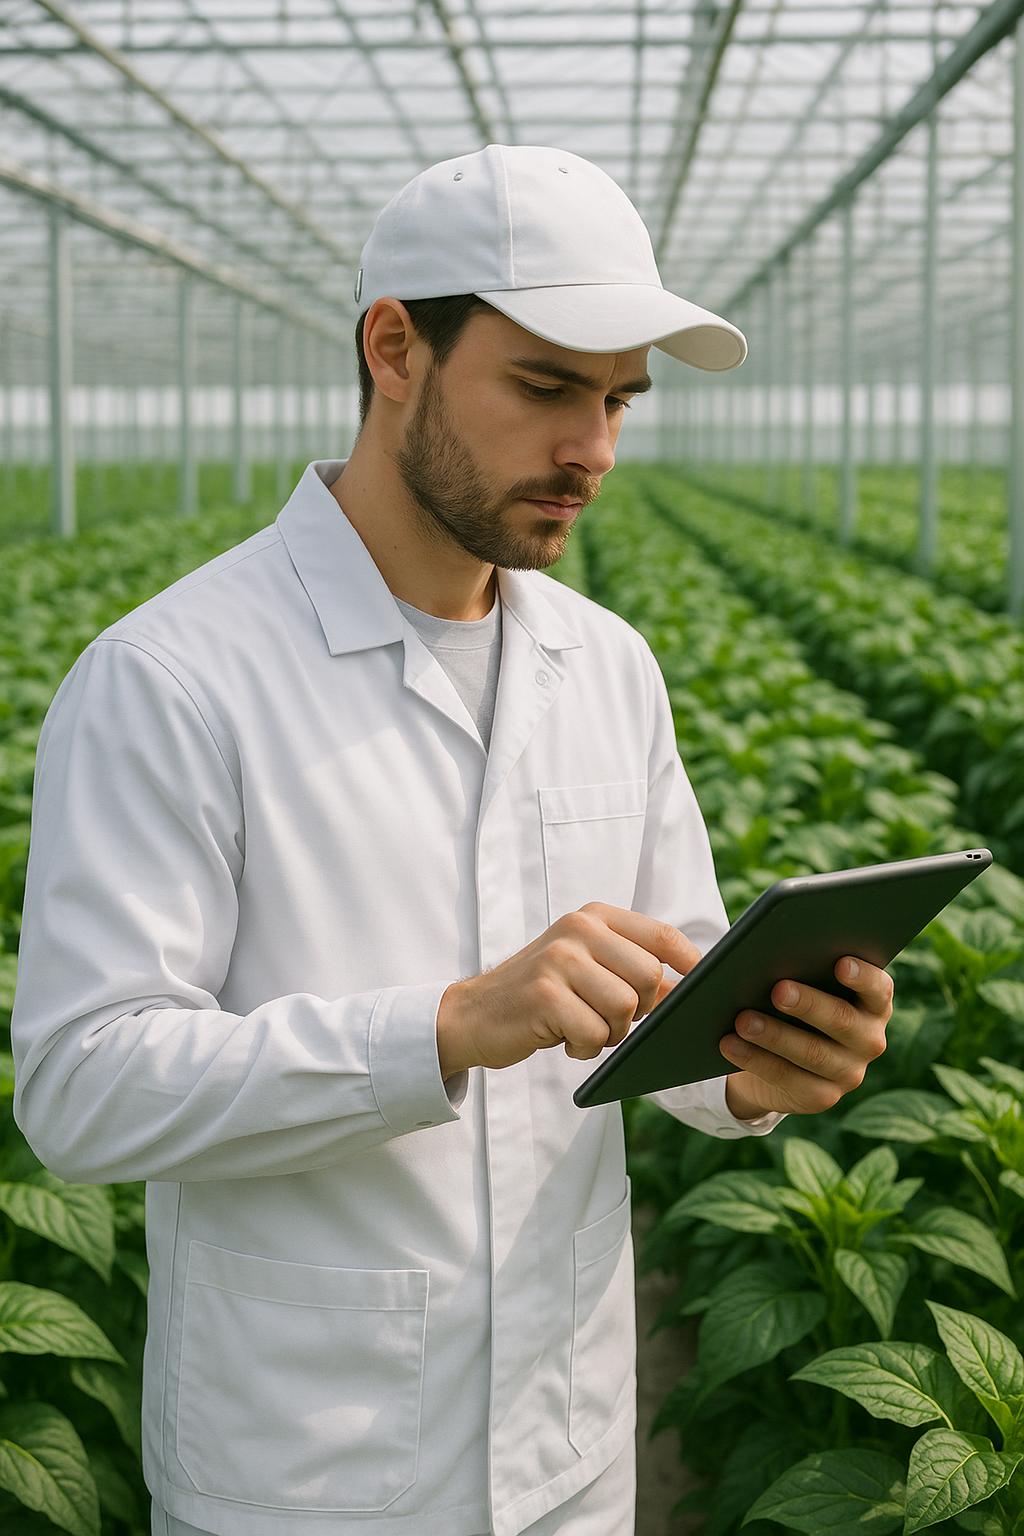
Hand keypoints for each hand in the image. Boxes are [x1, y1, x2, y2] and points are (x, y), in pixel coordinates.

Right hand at [436, 903, 700, 1079]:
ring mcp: (558, 960)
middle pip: (649, 977)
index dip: (689, 963)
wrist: (474, 1014)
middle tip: (609, 1019)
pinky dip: (584, 1048)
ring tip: (582, 1028)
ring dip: (610, 1033)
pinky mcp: (544, 995)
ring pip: (623, 1007)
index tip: (701, 986)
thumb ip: (635, 972)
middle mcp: (577, 930)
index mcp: (593, 918)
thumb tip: (689, 986)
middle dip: (638, 1011)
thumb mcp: (589, 970)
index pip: (661, 935)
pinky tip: (561, 1039)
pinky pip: (594, 1033)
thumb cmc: (542, 995)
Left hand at [719, 956, 893, 1120]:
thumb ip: (799, 965)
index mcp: (872, 1002)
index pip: (879, 988)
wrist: (779, 1054)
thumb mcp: (799, 979)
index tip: (839, 961)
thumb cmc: (790, 999)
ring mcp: (849, 1072)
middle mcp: (870, 1039)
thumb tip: (769, 946)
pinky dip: (755, 1060)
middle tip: (777, 989)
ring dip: (776, 1035)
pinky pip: (788, 1079)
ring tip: (742, 1019)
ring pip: (814, 1054)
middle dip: (810, 1004)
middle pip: (844, 1021)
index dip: (864, 976)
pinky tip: (728, 1044)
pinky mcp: (822, 1097)